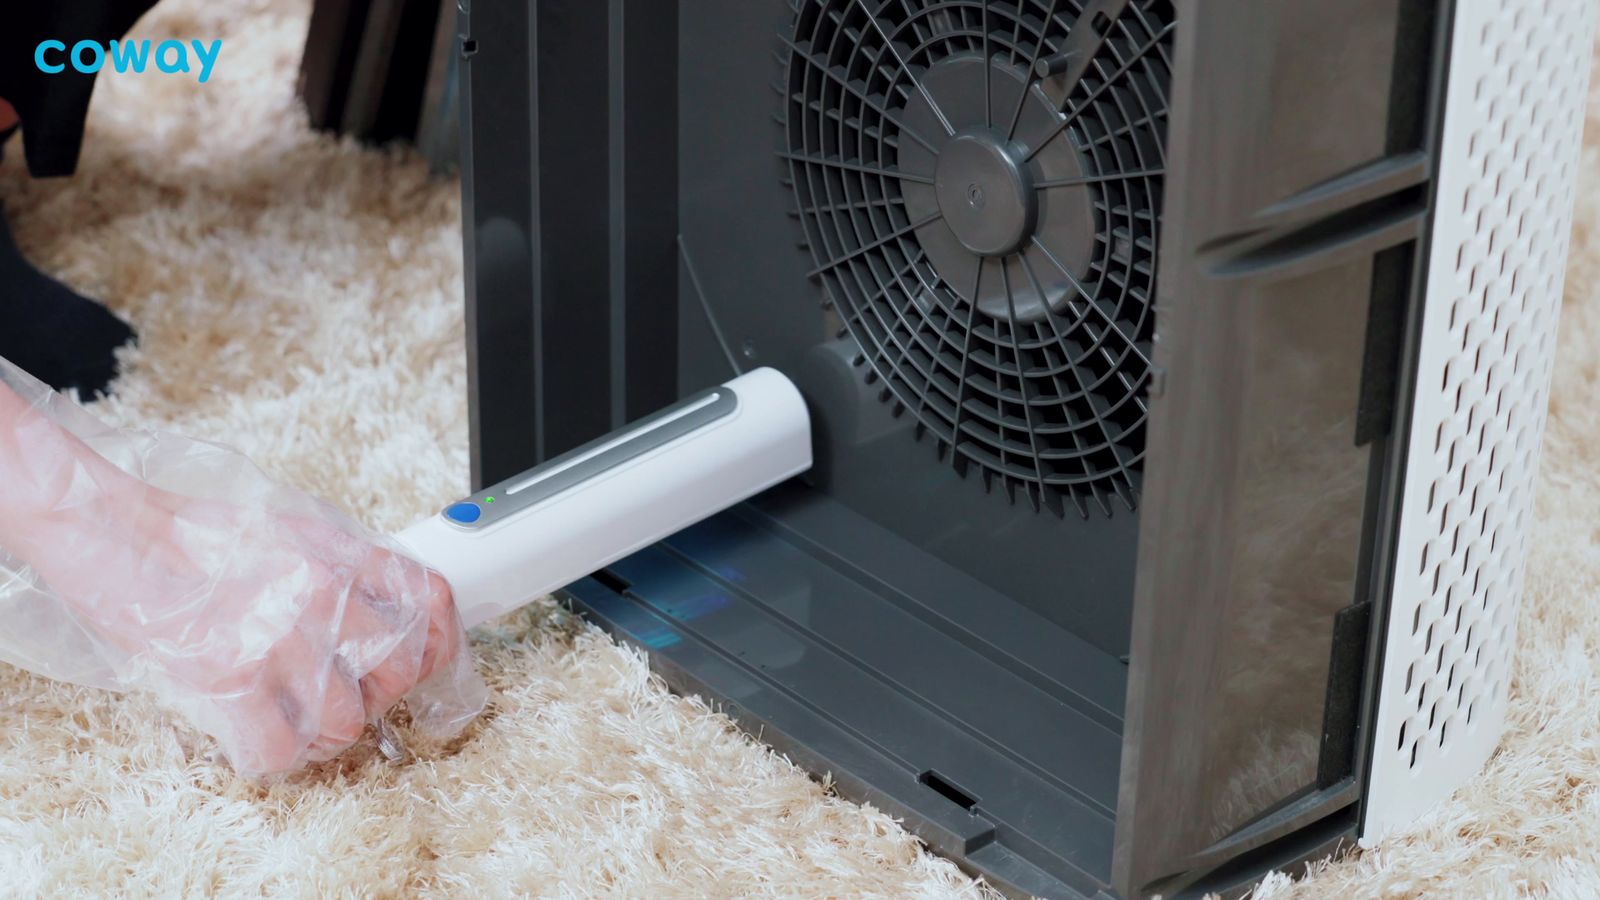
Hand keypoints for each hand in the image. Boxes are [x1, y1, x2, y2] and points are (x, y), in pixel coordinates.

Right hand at [29, 485, 468, 773]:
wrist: (107, 527)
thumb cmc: (185, 533)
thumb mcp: (286, 528)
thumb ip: (340, 566)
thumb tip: (380, 616)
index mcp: (340, 552)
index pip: (430, 600)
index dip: (439, 644)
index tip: (424, 666)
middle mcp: (324, 590)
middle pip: (399, 672)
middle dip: (374, 697)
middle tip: (338, 696)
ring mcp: (281, 633)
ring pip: (348, 722)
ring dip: (322, 733)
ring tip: (291, 717)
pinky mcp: (231, 674)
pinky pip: (283, 748)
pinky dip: (272, 753)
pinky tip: (255, 732)